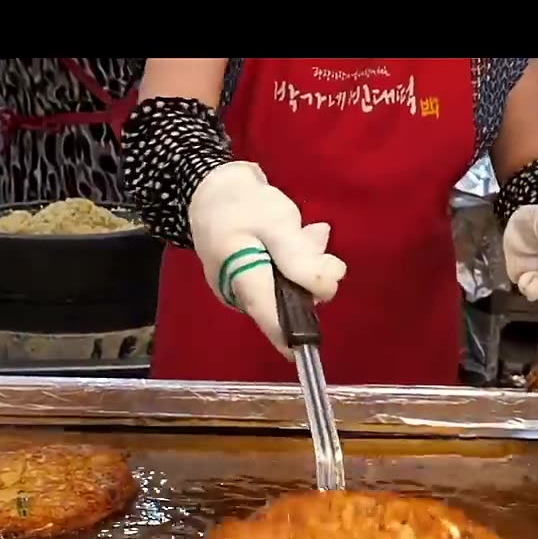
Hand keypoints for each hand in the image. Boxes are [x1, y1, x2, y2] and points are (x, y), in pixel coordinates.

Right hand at [189, 161, 346, 356]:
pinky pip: (282, 282)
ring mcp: (244, 290)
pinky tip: (299, 238)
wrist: (210, 188)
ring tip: (307, 233)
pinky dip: (297, 263)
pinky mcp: (251, 283)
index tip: (308, 350)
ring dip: (307, 265)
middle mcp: (240, 295)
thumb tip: (327, 291)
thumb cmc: (240, 203)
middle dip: (310, 279)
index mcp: (241, 280)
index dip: (292, 337)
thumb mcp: (275, 222)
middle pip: (287, 304)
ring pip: (289, 291)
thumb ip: (301, 259)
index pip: (270, 319)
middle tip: (317, 240)